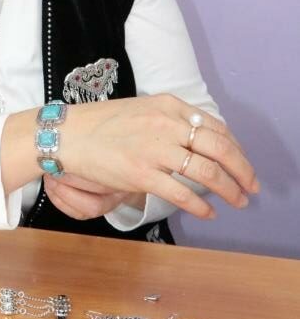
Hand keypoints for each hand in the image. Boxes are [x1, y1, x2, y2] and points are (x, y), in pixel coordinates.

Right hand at [60, 94, 258, 220]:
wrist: (68, 134)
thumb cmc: (103, 124)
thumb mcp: (144, 110)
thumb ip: (173, 121)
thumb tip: (203, 142)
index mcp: (168, 105)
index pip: (216, 127)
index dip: (236, 149)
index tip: (243, 163)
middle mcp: (166, 124)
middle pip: (220, 148)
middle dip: (243, 171)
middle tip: (251, 186)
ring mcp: (154, 149)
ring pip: (207, 173)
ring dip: (229, 190)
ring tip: (237, 201)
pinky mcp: (142, 174)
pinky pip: (182, 193)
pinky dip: (201, 206)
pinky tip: (208, 213)